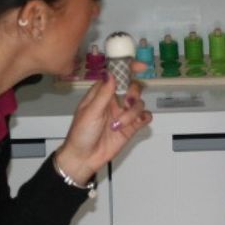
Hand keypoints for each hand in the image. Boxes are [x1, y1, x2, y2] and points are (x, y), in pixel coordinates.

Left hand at [55, 67, 151, 181]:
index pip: (117, 75)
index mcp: (101, 94)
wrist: (84, 158)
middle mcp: (113, 101)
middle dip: (134, 92)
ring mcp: (123, 114)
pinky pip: (144, 117)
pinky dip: (143, 118)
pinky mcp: (130, 127)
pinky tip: (136, 123)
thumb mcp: (90, 112)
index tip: (140, 66)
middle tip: (128, 101)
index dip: (128, 68)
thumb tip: (111, 73)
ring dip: (132, 112)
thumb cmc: (80, 134)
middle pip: (133, 87)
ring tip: (119, 124)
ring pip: (139, 103)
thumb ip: (103, 93)